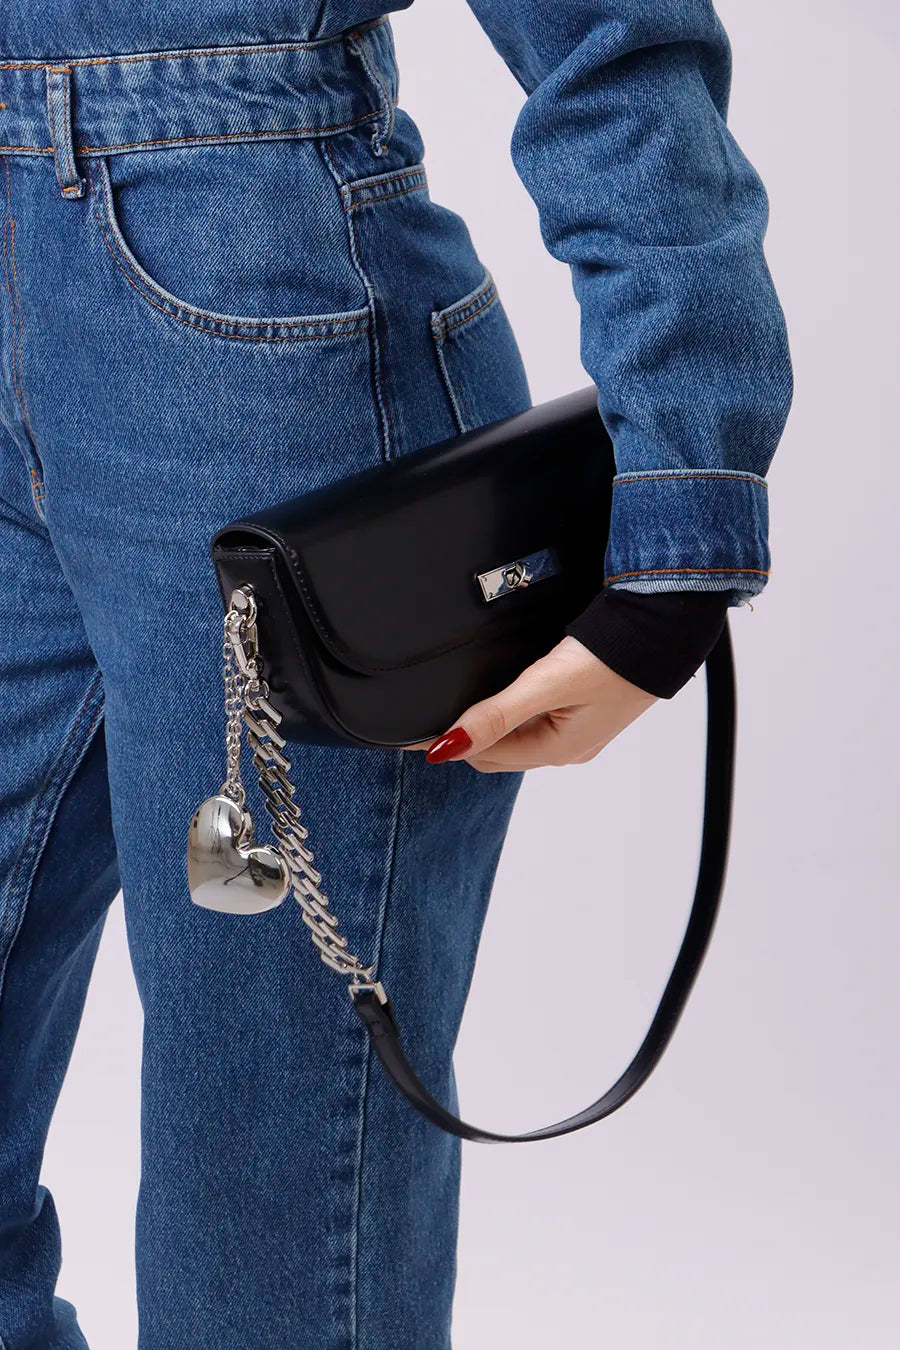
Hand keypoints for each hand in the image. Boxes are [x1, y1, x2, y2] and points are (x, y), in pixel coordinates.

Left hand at [402, 636, 657, 771]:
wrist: (665, 627)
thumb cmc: (614, 656)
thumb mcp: (546, 684)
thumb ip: (496, 714)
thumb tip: (447, 746)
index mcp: (556, 750)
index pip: (483, 757)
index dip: (449, 740)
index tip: (414, 727)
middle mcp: (568, 747)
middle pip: (500, 750)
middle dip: (469, 734)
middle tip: (435, 706)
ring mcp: (580, 729)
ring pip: (520, 734)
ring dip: (493, 721)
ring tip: (466, 695)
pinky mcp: (588, 707)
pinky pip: (539, 718)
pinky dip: (516, 709)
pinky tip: (509, 688)